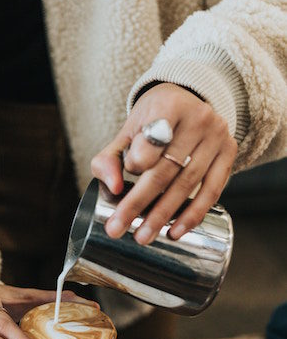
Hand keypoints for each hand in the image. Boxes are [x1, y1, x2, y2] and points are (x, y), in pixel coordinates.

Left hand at [91, 83, 236, 243]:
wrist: (188, 102)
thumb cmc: (153, 121)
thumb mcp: (127, 132)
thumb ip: (109, 158)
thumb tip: (112, 187)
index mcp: (168, 106)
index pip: (151, 140)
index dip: (137, 163)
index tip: (127, 175)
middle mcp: (198, 118)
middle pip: (165, 169)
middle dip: (139, 203)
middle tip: (119, 228)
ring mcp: (217, 136)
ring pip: (188, 184)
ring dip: (164, 215)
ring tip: (143, 236)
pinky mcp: (229, 153)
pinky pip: (212, 191)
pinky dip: (193, 215)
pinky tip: (176, 231)